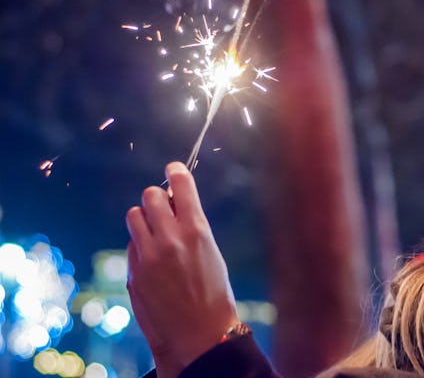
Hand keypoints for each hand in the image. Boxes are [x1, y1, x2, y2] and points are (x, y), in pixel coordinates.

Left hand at [126, 162, 239, 377]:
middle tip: (164, 208)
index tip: (173, 168)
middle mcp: (171, 238)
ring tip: (155, 231)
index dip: (176, 171)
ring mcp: (149, 256)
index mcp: (197, 230)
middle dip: (157, 198)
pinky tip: (154, 261)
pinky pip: (132, 244)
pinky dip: (140, 245)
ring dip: (144, 218)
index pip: (180, 185)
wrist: (201, 333)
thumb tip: (174, 204)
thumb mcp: (211, 251)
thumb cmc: (213, 292)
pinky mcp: (134, 272)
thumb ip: (191, 226)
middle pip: (150, 195)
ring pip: (134, 215)